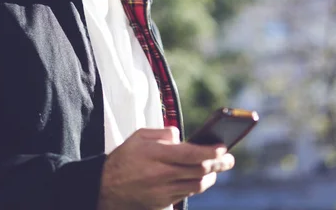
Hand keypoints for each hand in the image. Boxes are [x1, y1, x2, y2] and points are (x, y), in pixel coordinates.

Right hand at [97, 126, 234, 209]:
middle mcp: (160, 175)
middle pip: (199, 171)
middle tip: (230, 159)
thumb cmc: (124, 158)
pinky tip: (199, 179)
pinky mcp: (162, 204)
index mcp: (155, 155)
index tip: (224, 148)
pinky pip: (186, 195)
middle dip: (218, 165)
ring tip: (215, 169)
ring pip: (196, 186)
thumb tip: (181, 137)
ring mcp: (162, 192)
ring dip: (210, 177)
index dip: (211, 151)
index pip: (190, 154)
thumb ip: (162, 133)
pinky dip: (196, 186)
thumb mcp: (139, 137)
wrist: (105, 188)